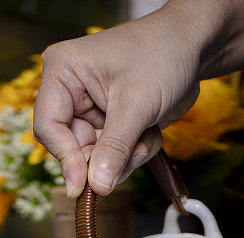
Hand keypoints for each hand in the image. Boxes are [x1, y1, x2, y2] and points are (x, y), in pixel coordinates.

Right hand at [33, 7, 201, 196]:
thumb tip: (97, 185)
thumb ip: (114, 148)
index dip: (66, 158)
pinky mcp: (109, 122)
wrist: (194, 45)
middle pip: (73, 147)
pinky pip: (114, 155)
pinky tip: (150, 131)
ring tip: (147, 135)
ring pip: (96, 157)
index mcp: (63, 72)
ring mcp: (91, 109)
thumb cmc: (163, 53)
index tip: (82, 186)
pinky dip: (135, 151)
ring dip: (126, 156)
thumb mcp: (136, 103)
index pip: (49, 127)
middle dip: (107, 158)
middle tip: (132, 156)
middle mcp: (71, 91)